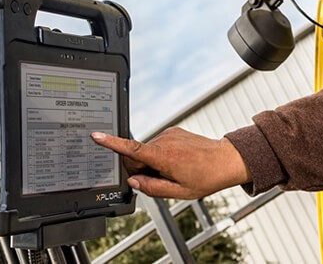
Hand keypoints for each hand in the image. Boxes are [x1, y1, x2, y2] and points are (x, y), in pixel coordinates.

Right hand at [91, 127, 251, 198]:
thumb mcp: (178, 192)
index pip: (131, 148)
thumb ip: (152, 188)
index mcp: (162, 157)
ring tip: (174, 171)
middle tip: (161, 180)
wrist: (226, 160)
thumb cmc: (206, 178)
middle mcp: (163, 141)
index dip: (111, 143)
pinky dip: (160, 155)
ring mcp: (169, 134)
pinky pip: (158, 144)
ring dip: (153, 162)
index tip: (96, 136)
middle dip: (141, 169)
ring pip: (148, 151)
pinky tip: (177, 162)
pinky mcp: (173, 131)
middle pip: (137, 155)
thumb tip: (134, 182)